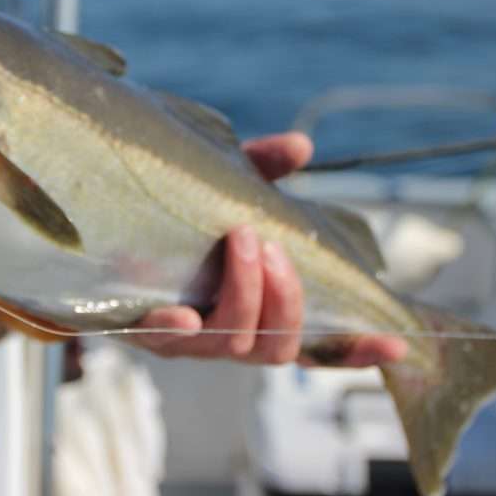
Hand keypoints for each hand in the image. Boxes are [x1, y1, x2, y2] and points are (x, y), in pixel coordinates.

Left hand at [127, 132, 406, 365]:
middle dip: (286, 298)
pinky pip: (164, 341)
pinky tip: (181, 311)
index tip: (398, 341)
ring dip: (246, 295)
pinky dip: (176, 327)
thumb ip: (260, 172)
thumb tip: (302, 146)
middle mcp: (231, 335)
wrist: (97, 241)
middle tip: (272, 244)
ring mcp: (189, 340)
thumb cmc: (175, 222)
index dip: (358, 349)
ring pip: (233, 343)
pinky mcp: (143, 333)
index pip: (319, 343)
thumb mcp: (221, 191)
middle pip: (278, 347)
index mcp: (260, 312)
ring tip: (242, 240)